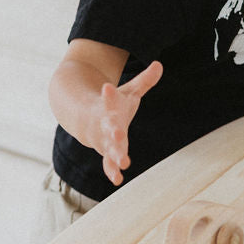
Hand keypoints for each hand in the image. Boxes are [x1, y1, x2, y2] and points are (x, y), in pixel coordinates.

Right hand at [96, 60, 162, 184]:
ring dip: (115, 154)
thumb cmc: (112, 104)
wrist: (84, 117)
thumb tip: (159, 65)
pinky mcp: (104, 151)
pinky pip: (107, 163)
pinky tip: (118, 179)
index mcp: (109, 106)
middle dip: (113, 130)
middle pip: (109, 126)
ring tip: (124, 162)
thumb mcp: (128, 91)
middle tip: (118, 133)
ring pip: (108, 147)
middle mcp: (104, 123)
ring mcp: (103, 139)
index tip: (106, 87)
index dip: (108, 94)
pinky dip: (112, 170)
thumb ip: (144, 81)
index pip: (108, 99)